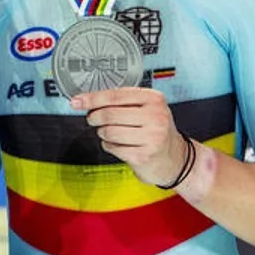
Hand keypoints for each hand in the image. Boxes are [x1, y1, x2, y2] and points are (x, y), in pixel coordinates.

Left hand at [71, 86, 188, 186]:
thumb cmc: (156, 130)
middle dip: (95, 117)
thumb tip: (88, 100)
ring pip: (109, 131)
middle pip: (109, 114)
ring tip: (108, 133)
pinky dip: (109, 146)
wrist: (176, 158)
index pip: (115, 95)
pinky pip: (113, 148)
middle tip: (92, 118)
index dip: (93, 98)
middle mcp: (155, 116)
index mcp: (154, 99)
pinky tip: (117, 144)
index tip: (78, 101)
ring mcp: (152, 137)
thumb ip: (123, 101)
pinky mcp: (144, 156)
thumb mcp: (147, 108)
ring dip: (102, 133)